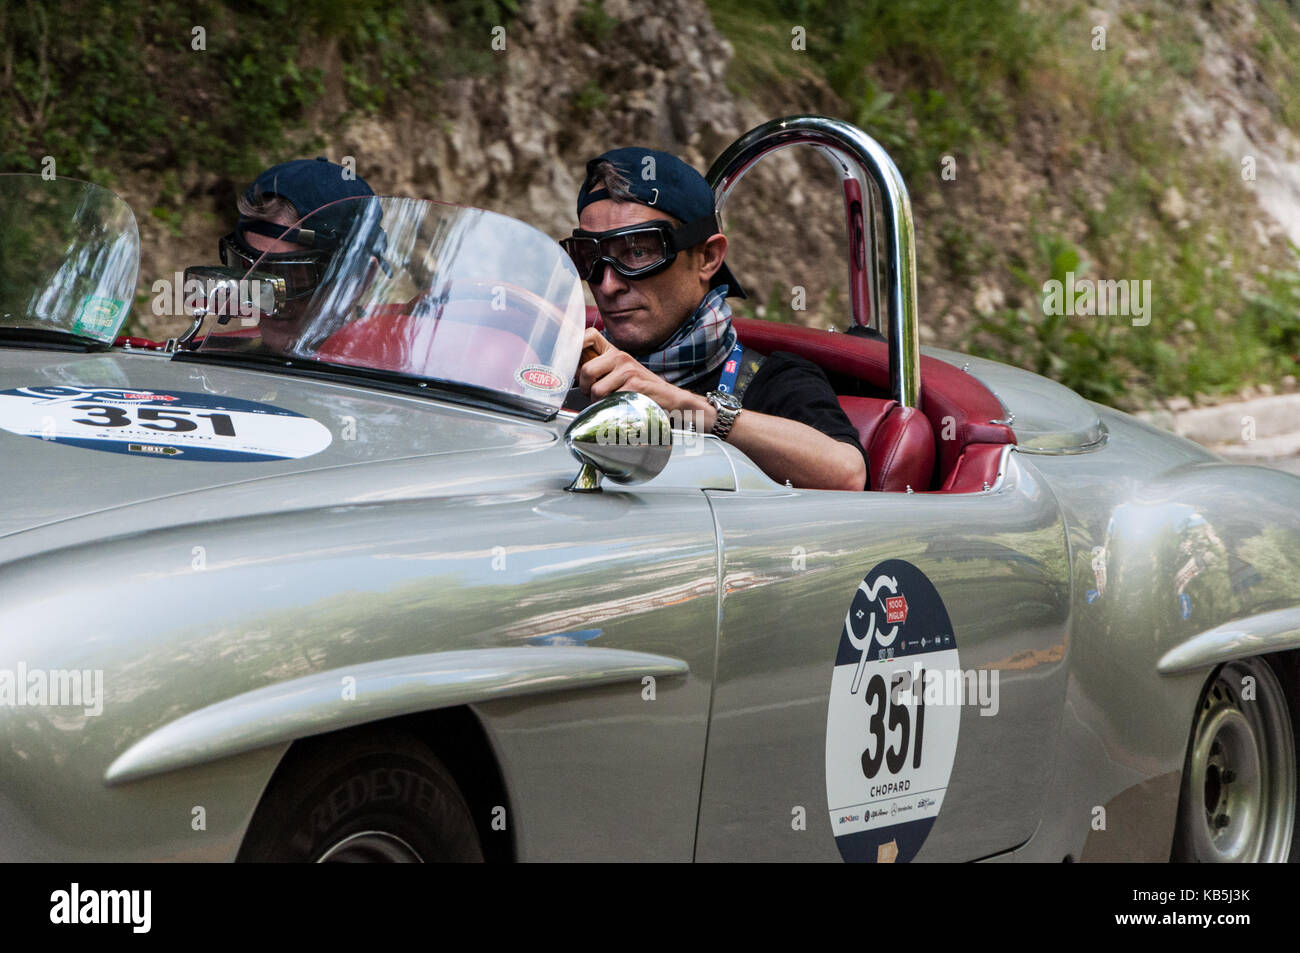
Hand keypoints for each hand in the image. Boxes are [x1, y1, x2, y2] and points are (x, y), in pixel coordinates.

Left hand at [577, 328, 712, 425]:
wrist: (670, 399)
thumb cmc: (642, 389)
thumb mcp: (621, 372)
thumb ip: (599, 369)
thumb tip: (573, 372)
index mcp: (614, 352)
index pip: (587, 336)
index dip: (574, 347)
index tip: (571, 362)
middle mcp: (620, 357)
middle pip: (586, 371)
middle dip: (585, 388)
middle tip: (592, 394)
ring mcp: (628, 371)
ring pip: (596, 390)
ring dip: (598, 402)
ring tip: (609, 402)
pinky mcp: (634, 386)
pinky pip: (610, 400)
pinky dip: (610, 408)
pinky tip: (620, 406)